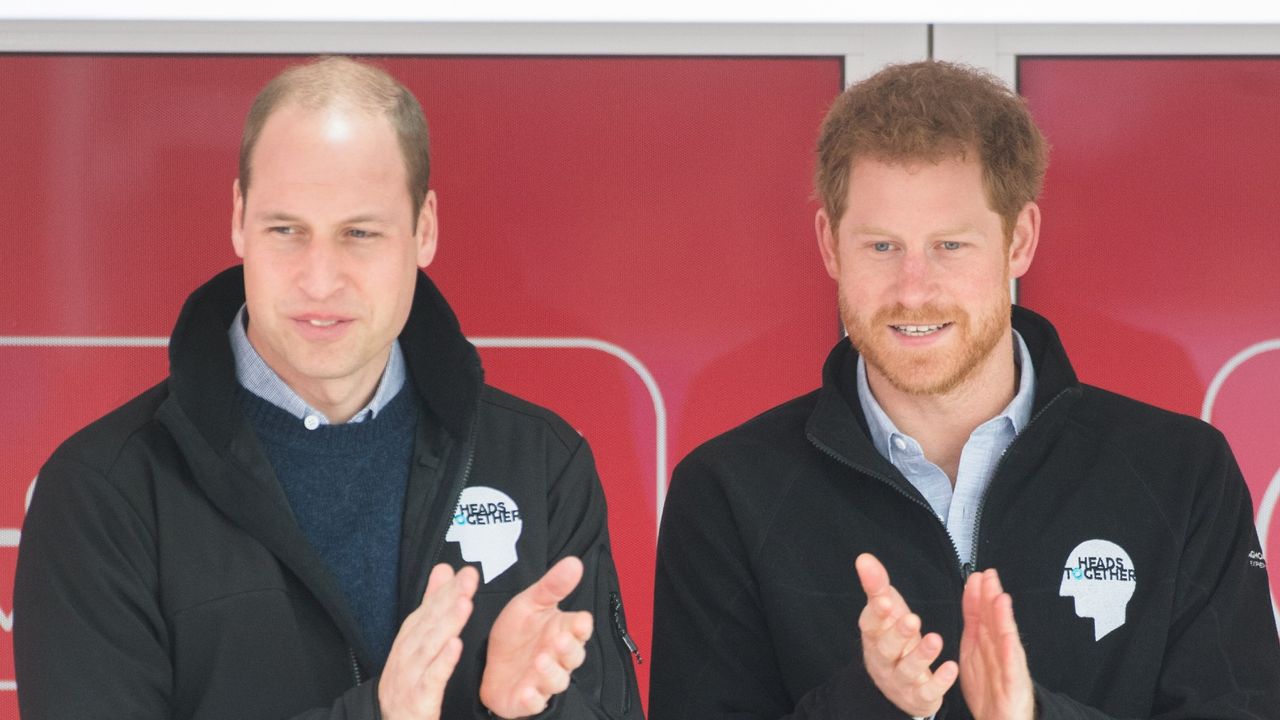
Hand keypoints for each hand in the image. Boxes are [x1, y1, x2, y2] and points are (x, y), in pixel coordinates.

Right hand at [379, 563, 478, 719]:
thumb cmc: (408, 678)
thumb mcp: (418, 638)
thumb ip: (432, 604)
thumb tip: (444, 569)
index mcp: (411, 637)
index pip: (429, 609)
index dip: (446, 589)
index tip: (466, 571)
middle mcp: (409, 652)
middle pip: (430, 622)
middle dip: (449, 598)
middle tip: (468, 578)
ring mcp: (412, 674)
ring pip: (430, 646)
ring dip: (447, 623)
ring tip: (464, 603)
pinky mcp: (418, 698)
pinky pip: (431, 679)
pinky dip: (442, 662)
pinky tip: (455, 646)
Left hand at [480, 556, 593, 718]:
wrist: (490, 663)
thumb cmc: (517, 633)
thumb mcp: (530, 603)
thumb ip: (552, 586)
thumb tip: (574, 562)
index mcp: (561, 632)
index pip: (579, 629)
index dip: (581, 626)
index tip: (580, 620)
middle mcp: (557, 658)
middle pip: (573, 656)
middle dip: (568, 649)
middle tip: (559, 638)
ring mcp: (543, 680)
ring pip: (557, 680)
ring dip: (551, 672)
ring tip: (540, 660)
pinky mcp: (527, 699)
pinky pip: (535, 703)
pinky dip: (533, 699)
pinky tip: (527, 691)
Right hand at [855, 553, 958, 716]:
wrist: (898, 684)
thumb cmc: (893, 639)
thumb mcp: (886, 610)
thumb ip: (876, 585)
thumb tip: (864, 558)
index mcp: (874, 636)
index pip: (870, 624)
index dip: (876, 614)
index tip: (885, 600)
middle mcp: (883, 660)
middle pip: (886, 648)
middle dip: (898, 634)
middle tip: (912, 619)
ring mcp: (900, 680)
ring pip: (907, 670)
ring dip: (921, 655)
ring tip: (935, 639)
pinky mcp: (919, 696)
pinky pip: (927, 692)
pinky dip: (939, 681)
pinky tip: (951, 667)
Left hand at [959, 569, 1034, 719]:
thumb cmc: (990, 692)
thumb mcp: (974, 654)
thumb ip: (974, 627)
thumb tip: (971, 600)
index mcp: (986, 645)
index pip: (982, 615)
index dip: (978, 595)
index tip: (975, 576)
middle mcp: (999, 652)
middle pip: (995, 621)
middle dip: (991, 597)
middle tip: (988, 577)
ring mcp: (1008, 667)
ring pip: (1005, 639)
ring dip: (1003, 618)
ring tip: (1000, 598)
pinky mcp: (1014, 685)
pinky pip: (1012, 666)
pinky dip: (1011, 650)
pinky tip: (1009, 637)